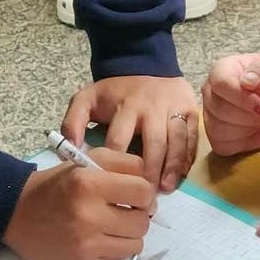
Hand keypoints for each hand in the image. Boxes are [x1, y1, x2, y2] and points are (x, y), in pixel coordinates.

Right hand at [3, 147, 154, 259]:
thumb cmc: (57, 185)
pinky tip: (99, 239)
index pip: (143, 191)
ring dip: (129, 235)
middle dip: (139, 215)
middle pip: (142, 222)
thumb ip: (123, 164)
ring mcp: (86, 244)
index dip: (144, 193)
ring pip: (135, 244)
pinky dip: (114, 249)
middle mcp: (88, 215)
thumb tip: (151, 187)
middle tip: (125, 210)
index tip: (136, 194)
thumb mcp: (87, 161)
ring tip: (113, 225)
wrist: (17, 214)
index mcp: (89, 184)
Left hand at [62, 75, 198, 191]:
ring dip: (172, 167)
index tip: (113, 187)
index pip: (120, 141)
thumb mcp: (86, 99)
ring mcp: (173, 108)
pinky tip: (181, 174)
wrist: (145, 63)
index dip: (116, 166)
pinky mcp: (190, 110)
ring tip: (165, 188)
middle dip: (149, 171)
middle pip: (153, 143)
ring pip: (177, 140)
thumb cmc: (115, 91)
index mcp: (125, 107)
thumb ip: (73, 122)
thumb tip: (68, 149)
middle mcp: (152, 108)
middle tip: (145, 196)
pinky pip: (192, 136)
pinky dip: (188, 156)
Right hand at [202, 54, 259, 156]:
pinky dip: (242, 142)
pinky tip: (252, 131)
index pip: (221, 83)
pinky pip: (221, 144)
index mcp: (221, 69)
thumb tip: (246, 80)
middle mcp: (209, 91)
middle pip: (220, 109)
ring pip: (219, 129)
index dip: (242, 98)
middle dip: (250, 116)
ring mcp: (209, 114)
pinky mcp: (214, 136)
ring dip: (248, 128)